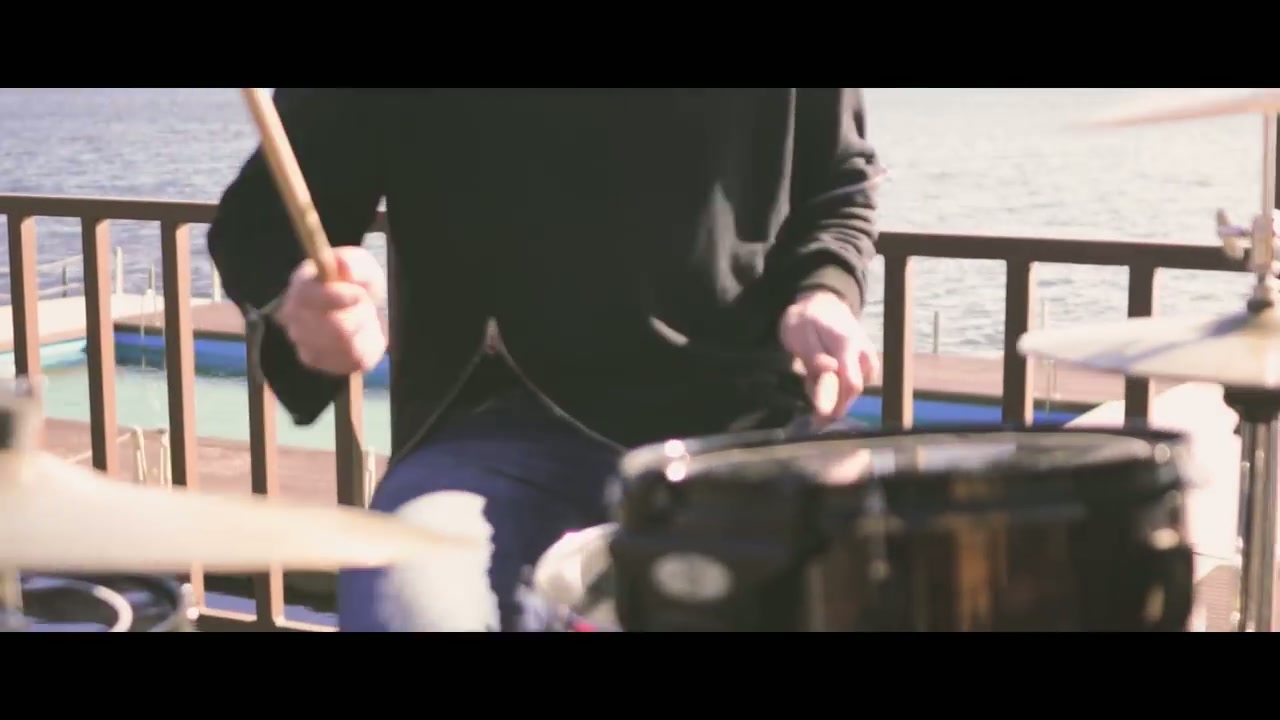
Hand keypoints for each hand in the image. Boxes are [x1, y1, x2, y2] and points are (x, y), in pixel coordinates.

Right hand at [276, 246, 387, 375]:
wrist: (365, 314)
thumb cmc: (358, 286)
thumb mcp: (364, 268)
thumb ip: (355, 264)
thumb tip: (343, 265)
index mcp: (301, 284)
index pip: (304, 294)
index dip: (332, 296)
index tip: (359, 293)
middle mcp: (293, 314)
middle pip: (324, 323)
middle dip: (355, 314)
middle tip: (366, 305)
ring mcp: (301, 340)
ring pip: (340, 342)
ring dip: (363, 329)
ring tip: (365, 319)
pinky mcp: (318, 361)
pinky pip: (347, 359)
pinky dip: (363, 347)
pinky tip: (361, 336)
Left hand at [778, 290, 879, 424]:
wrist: (822, 304)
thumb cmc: (806, 319)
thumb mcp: (799, 333)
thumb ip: (813, 355)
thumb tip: (829, 372)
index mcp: (847, 344)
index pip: (851, 383)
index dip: (837, 406)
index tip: (820, 419)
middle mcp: (864, 353)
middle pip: (854, 391)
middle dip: (833, 406)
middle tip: (812, 414)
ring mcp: (868, 359)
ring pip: (853, 390)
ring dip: (833, 395)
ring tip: (812, 383)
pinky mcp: (867, 365)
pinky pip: (853, 384)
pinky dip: (838, 388)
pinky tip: (823, 380)